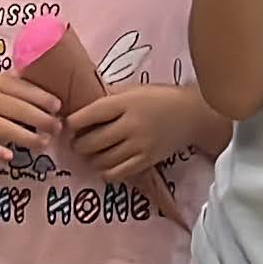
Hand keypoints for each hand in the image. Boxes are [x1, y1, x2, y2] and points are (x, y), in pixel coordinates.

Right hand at [0, 72, 61, 159]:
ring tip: (44, 143)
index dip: (41, 97)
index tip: (58, 107)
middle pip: (17, 109)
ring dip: (27, 137)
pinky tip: (10, 157)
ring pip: (5, 128)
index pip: (22, 88)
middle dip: (40, 119)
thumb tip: (53, 85)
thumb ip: (19, 86)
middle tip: (58, 128)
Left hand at [67, 83, 206, 185]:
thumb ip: (109, 96)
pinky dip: (105, 171)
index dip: (73, 122)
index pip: (89, 115)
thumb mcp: (134, 89)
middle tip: (78, 141)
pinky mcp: (146, 161)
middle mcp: (131, 125)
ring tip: (92, 152)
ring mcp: (139, 146)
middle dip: (78, 144)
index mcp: (126, 103)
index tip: (69, 124)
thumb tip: (80, 104)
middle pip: (91, 142)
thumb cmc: (160, 97)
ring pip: (100, 160)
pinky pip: (116, 174)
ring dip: (91, 158)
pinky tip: (106, 164)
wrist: (193, 114)